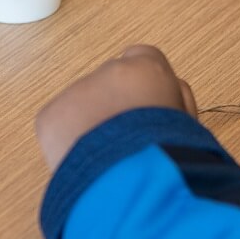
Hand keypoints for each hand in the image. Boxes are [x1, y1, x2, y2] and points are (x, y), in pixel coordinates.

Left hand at [36, 45, 197, 171]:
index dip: (146, 86)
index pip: (144, 58)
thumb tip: (164, 99)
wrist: (135, 181)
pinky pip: (60, 124)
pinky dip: (70, 141)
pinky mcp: (51, 117)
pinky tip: (89, 162)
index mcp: (149, 69)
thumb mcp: (188, 124)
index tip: (149, 106)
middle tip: (129, 140)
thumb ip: (174, 102)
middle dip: (118, 105)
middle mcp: (109, 72)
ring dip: (93, 123)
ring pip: (84, 103)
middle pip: (112, 82)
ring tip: (110, 158)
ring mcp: (76, 93)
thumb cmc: (171, 157)